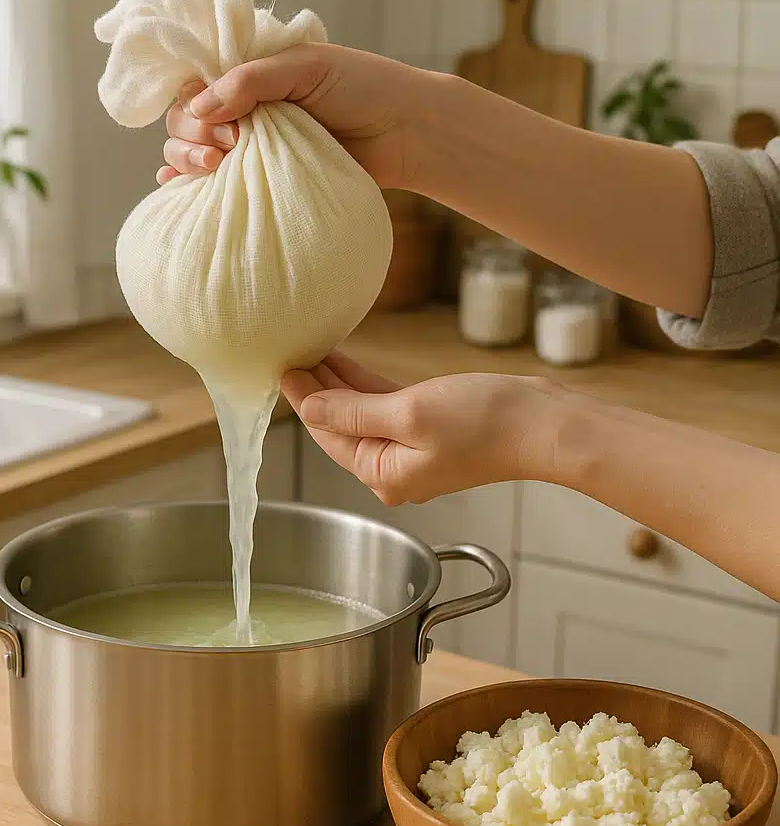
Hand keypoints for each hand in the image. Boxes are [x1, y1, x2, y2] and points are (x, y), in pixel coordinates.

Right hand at [157, 43, 428, 189]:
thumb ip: (252, 81)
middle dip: (191, 136)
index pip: (195, 84)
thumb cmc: (364, 88)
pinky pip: (214, 186)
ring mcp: (251, 148)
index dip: (193, 104)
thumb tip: (198, 108)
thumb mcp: (307, 67)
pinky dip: (187, 187)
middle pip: (185, 122)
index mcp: (250, 75)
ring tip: (214, 167)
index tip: (218, 122)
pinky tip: (175, 189)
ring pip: (191, 154)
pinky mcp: (264, 181)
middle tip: (227, 147)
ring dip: (187, 161)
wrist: (406, 133)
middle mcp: (243, 110)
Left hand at [281, 353, 556, 505]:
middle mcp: (393, 469)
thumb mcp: (407, 414)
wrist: (543, 424)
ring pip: (362, 414)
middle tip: (292, 353)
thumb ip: (353, 413)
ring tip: (313, 351)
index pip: (327, 434)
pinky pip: (386, 408)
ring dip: (339, 384)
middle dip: (317, 390)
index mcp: (382, 474)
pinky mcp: (431, 431)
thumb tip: (310, 407)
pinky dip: (366, 387)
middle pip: (341, 426)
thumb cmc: (484, 423)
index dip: (303, 399)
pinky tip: (348, 364)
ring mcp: (412, 451)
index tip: (282, 368)